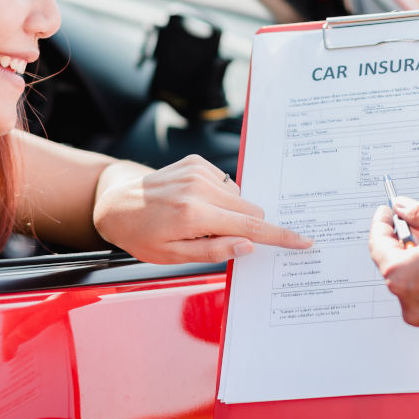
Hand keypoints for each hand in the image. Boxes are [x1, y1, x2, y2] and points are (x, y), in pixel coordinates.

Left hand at [93, 154, 311, 263]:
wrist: (116, 203)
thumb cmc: (141, 235)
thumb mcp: (172, 257)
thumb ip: (213, 252)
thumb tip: (248, 246)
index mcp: (193, 214)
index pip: (248, 226)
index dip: (278, 236)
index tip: (303, 240)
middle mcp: (197, 188)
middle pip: (249, 209)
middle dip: (244, 226)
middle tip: (214, 236)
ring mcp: (196, 171)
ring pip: (238, 196)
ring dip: (228, 211)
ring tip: (198, 219)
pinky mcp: (195, 162)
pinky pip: (225, 183)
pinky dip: (218, 197)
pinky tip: (195, 203)